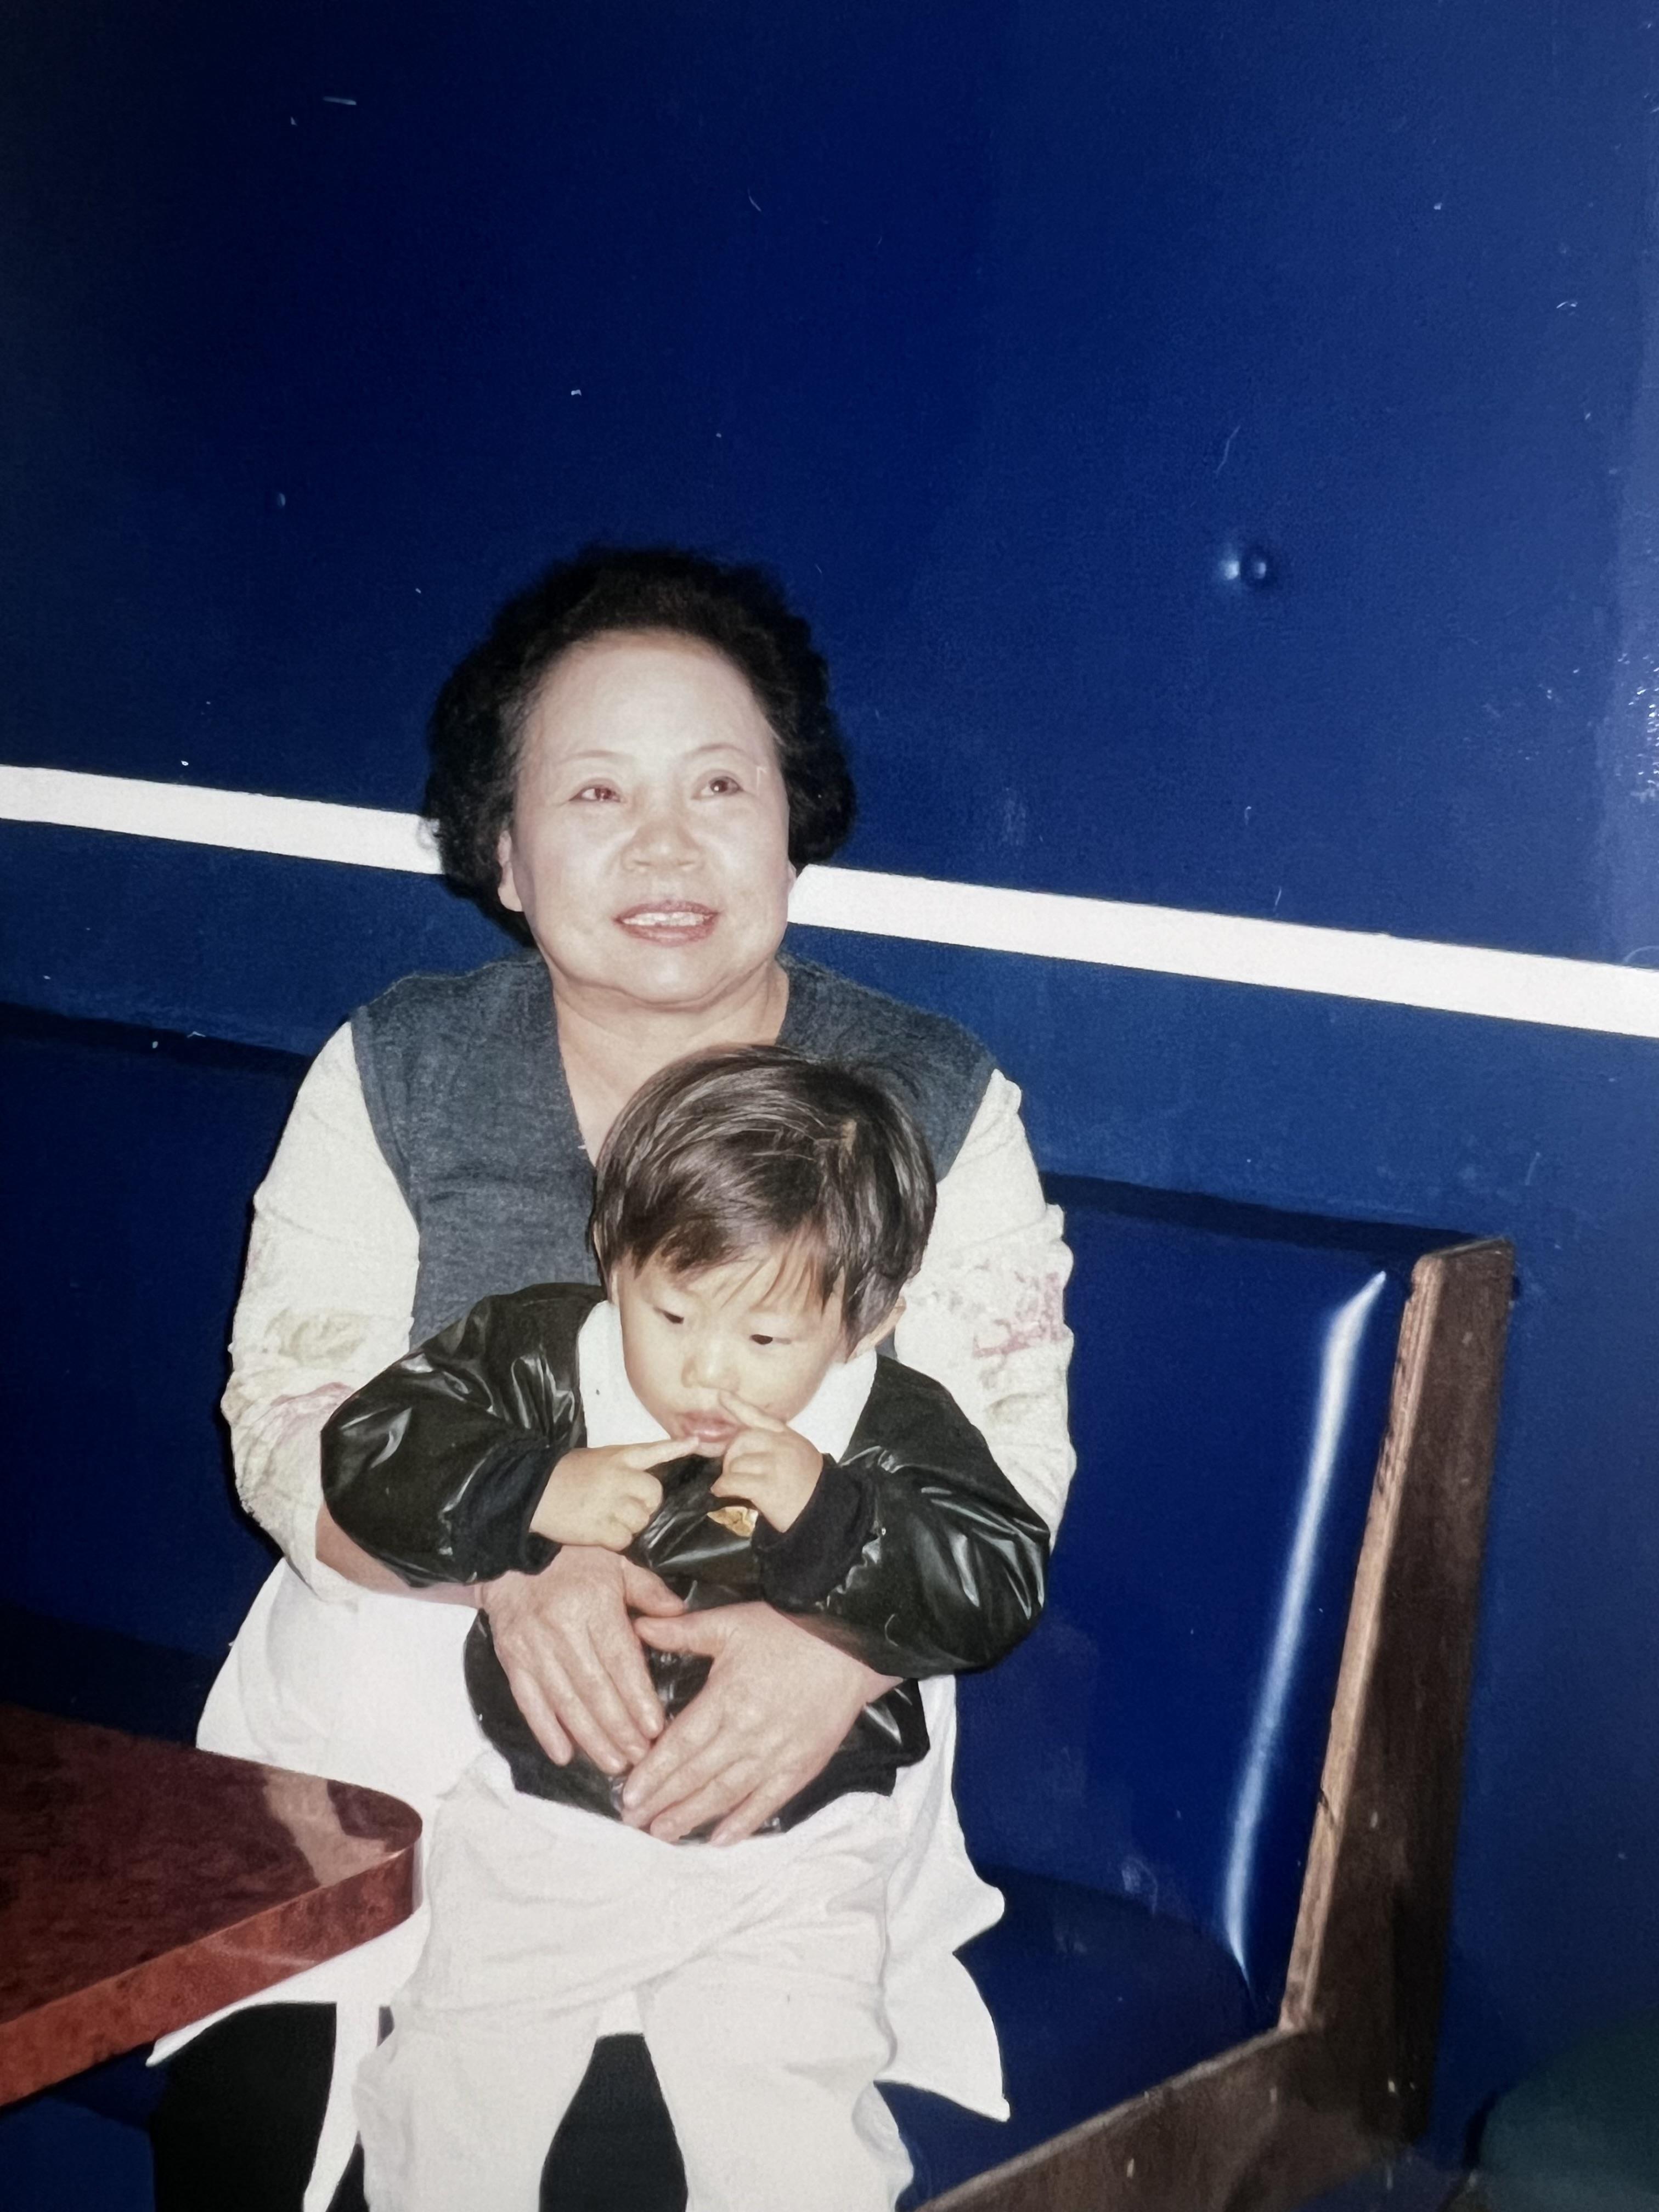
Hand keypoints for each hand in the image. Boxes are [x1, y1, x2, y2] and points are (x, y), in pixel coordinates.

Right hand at [478, 1547, 683, 1774]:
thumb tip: (679, 1615)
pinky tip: (564, 1755)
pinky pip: (529, 1701)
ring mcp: (533, 1648)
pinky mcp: (512, 1659)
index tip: (655, 1728)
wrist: (512, 1551)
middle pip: (594, 1689)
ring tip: (613, 1764)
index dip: (637, 1696)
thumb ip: (648, 1591)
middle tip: (640, 1757)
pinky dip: (545, 1731)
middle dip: (619, 1728)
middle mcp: (562, 1629)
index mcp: (594, 1604)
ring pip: (565, 1701)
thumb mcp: (616, 1564)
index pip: (619, 1659)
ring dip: (590, 1738)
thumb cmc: (572, 1558)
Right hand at [530, 1438, 686, 1548]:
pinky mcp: (600, 1527)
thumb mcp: (597, 1459)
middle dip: (645, 1505)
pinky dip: (616, 1539)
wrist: (532, 1492)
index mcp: (617, 1457)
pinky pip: (625, 1539)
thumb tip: (644, 1481)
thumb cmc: (565, 1475)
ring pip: (641, 1520)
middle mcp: (618, 1478)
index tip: (696, 1444)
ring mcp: (610, 1503)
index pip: (653, 1450)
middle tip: (626, 1507)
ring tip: (609, 1518)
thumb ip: (623, 1466)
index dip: (675, 1448)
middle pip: (653, 1494)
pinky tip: (600, 1530)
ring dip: (630, 1524)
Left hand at [623, 1604, 899, 1842]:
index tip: (628, 1793)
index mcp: (727, 1697)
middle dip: (662, 1801)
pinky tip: (718, 1840)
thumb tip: (639, 1626)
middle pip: (697, 1775)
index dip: (653, 1772)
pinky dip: (743, 1823)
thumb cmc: (789, 1630)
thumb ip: (683, 1630)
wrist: (852, 1645)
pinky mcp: (802, 1766)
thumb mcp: (732, 1622)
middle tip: (633, 1820)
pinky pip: (768, 1802)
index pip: (681, 1744)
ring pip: (726, 1794)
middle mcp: (748, 1733)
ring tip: (662, 1833)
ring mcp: (776, 1754)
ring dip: (692, 1816)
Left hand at [709, 1393, 822, 1532]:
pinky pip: (732, 1481)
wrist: (825, 1512)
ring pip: (736, 1462)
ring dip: (729, 1475)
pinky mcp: (766, 1487)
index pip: (760, 1416)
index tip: (721, 1396)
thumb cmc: (810, 1488)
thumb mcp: (800, 1454)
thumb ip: (779, 1444)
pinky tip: (722, 1491)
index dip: (738, 1406)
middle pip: (742, 1439)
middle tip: (733, 1471)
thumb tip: (747, 1444)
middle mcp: (782, 1446)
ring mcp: (774, 1466)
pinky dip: (723, 1487)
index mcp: (789, 1437)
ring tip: (735, 1486)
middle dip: (732, 1455)